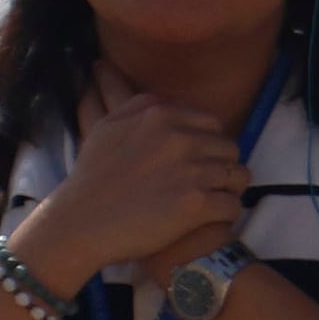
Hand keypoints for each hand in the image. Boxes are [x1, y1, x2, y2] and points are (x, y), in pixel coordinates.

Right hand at [14, 91, 245, 296]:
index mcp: (159, 114)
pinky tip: (211, 219)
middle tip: (209, 184)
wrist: (81, 221)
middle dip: (222, 165)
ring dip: (228, 189)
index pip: (211, 123)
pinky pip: (232, 205)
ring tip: (214, 201)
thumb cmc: (91, 178)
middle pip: (229, 147)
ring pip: (237, 175)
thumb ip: (136, 106)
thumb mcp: (108, 127)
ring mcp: (191, 170)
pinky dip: (225, 214)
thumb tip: (153, 98)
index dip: (209, 144)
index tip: (199, 161)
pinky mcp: (197, 203)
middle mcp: (180, 137)